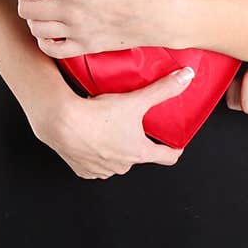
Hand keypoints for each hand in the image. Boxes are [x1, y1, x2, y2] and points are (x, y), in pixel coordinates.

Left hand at [18, 0, 172, 56]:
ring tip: (40, 3)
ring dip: (32, 15)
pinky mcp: (85, 47)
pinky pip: (53, 50)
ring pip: (36, 29)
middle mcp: (72, 13)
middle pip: (27, 7)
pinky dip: (44, 40)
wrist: (162, 17)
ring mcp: (77, 33)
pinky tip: (50, 28)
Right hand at [28, 67, 192, 178]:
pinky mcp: (83, 169)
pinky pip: (94, 162)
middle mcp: (123, 166)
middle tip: (132, 122)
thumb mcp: (136, 99)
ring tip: (108, 126)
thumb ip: (163, 89)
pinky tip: (91, 135)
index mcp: (139, 152)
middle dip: (136, 140)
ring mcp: (102, 170)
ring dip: (114, 146)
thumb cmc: (98, 116)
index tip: (175, 143)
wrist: (62, 121)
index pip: (167, 157)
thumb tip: (185, 77)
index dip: (173, 149)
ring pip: (115, 158)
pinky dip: (95, 151)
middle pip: (138, 154)